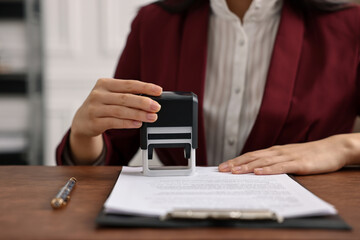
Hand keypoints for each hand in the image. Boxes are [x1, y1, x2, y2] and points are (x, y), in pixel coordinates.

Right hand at [70, 78, 161, 163]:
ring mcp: (94, 108)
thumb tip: (151, 99)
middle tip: (157, 107)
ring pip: (121, 111)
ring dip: (139, 114)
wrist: (81, 121)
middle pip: (125, 98)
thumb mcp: (111, 96)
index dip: (145, 87)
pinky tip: (138, 124)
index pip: (129, 84)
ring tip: (152, 117)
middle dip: (143, 102)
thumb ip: (127, 95)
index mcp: (104, 83)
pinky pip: (114, 122)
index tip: (159, 91)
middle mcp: (98, 94)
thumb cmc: (101, 106)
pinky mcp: (94, 122)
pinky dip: (128, 123)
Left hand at [218, 134, 359, 174]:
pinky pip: (281, 167)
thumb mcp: (288, 157)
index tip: (222, 166)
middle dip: (236, 163)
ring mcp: (287, 157)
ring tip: (234, 171)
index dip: (235, 160)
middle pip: (253, 157)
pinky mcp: (298, 163)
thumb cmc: (309, 155)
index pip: (251, 155)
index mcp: (274, 151)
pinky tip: (258, 173)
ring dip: (248, 166)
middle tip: (221, 169)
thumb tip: (257, 170)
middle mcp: (277, 152)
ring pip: (264, 162)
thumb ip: (274, 162)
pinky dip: (268, 170)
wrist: (332, 149)